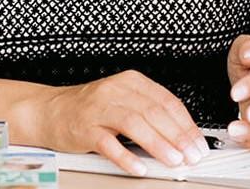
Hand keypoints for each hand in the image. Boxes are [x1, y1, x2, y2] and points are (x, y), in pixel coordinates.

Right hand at [36, 69, 211, 176]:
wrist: (50, 110)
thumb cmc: (91, 109)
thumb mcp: (123, 101)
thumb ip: (150, 113)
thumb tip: (182, 136)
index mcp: (130, 82)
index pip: (166, 100)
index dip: (186, 123)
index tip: (199, 143)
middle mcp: (115, 91)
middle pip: (153, 111)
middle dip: (177, 135)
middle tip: (192, 154)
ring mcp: (99, 108)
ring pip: (134, 122)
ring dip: (157, 143)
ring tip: (173, 160)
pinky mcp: (84, 127)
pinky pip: (107, 142)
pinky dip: (125, 156)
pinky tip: (139, 167)